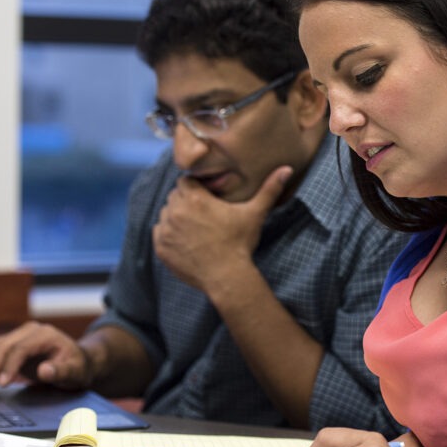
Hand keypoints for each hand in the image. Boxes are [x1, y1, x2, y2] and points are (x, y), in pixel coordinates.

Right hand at [0, 321, 89, 392]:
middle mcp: (30, 331)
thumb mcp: (75, 371)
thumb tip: (44, 371)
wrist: (77, 361)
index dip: (9, 366)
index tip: (2, 384)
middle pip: (3, 346)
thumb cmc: (77, 367)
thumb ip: (61, 371)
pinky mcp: (13, 345)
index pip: (21, 348)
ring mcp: (20, 336)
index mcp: (45, 334)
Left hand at [152, 166, 291, 291]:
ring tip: (195, 230)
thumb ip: (269, 189)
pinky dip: (168, 235)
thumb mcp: (255, 214)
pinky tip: (186, 242)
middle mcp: (176, 211)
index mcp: (195, 199)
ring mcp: (166, 230)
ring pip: (165, 214)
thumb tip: (287, 169)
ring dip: (176, 218)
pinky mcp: (160, 247)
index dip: (196, 189)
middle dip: (185, 202)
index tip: (206, 200)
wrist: (227, 277)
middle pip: (174, 197)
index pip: (185, 182)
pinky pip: (158, 232)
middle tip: (203, 217)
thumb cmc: (240, 243)